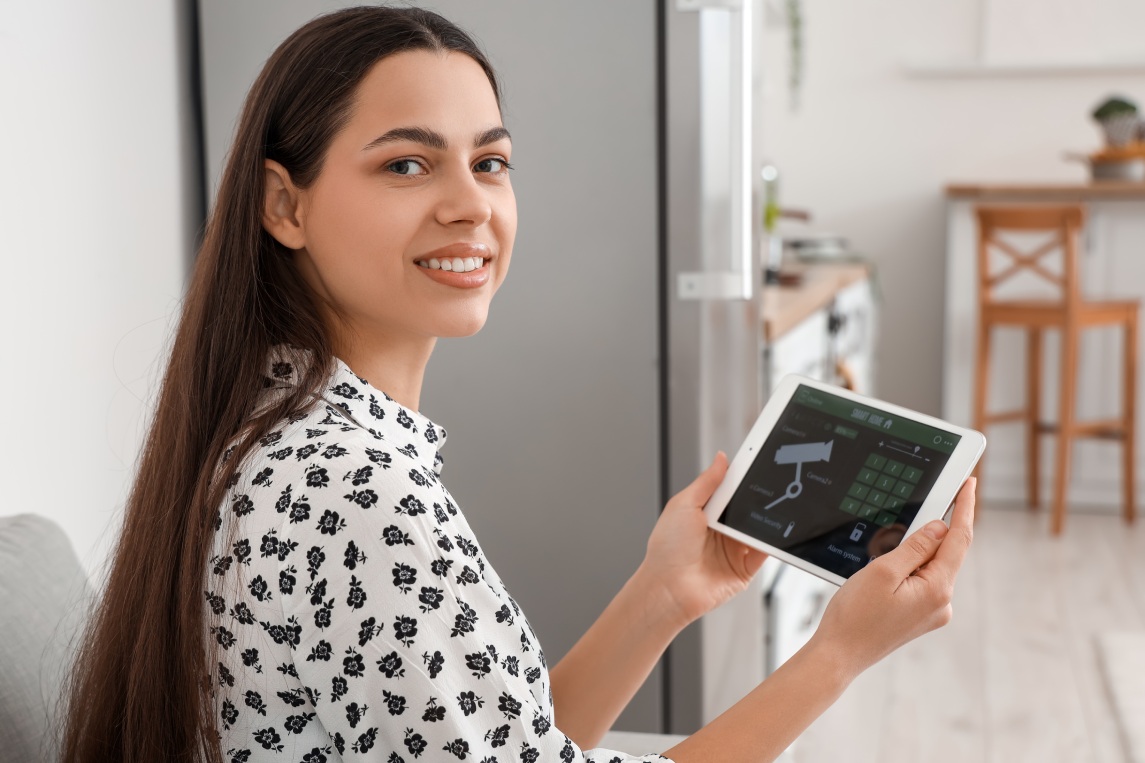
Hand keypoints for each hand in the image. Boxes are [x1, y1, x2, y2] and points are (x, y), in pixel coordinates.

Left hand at [639, 452, 768, 628]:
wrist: (669, 587)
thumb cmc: (667, 548)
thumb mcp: (684, 505)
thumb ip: (706, 482)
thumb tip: (722, 458)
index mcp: (706, 512)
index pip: (731, 491)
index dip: (743, 479)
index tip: (758, 463)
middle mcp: (722, 530)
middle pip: (748, 508)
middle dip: (759, 498)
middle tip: (772, 484)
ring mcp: (734, 549)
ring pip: (759, 528)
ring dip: (767, 519)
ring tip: (775, 505)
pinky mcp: (745, 569)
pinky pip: (765, 552)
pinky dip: (772, 543)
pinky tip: (775, 532)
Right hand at [810, 478, 975, 678]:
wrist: (839, 654)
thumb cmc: (855, 616)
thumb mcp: (883, 571)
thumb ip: (915, 547)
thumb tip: (939, 528)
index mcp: (937, 590)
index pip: (958, 539)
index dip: (964, 508)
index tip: (969, 484)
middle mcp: (941, 604)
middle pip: (946, 553)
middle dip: (933, 531)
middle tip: (915, 511)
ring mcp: (932, 612)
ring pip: (931, 568)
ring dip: (915, 553)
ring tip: (882, 560)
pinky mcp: (919, 617)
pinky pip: (922, 582)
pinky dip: (910, 568)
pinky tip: (886, 572)